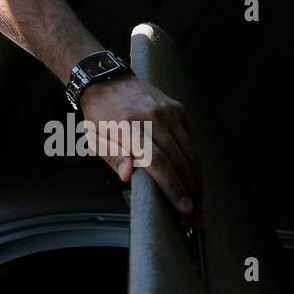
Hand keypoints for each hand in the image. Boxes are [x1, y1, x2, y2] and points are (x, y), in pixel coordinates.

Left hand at [79, 75, 200, 215]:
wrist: (106, 80)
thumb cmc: (99, 115)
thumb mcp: (95, 138)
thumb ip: (112, 157)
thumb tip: (128, 175)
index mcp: (127, 127)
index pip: (157, 161)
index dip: (173, 187)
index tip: (184, 208)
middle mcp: (151, 116)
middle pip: (179, 159)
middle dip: (190, 189)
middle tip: (196, 212)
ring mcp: (167, 111)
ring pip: (189, 150)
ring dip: (196, 177)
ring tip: (198, 198)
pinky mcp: (177, 108)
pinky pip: (190, 138)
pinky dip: (193, 159)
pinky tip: (193, 175)